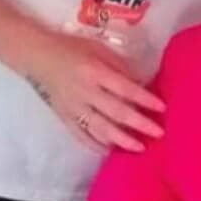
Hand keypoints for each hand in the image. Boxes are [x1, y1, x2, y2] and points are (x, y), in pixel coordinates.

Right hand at [21, 28, 164, 151]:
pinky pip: (82, 136)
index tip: (162, 107)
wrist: (38, 57)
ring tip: (139, 147)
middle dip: (139, 123)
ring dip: (121, 139)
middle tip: (158, 133)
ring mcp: (74, 108)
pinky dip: (96, 145)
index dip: (144, 99)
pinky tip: (110, 151)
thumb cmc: (73, 49)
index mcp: (94, 72)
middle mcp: (85, 92)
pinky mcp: (65, 118)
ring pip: (100, 128)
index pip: (124, 88)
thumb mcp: (98, 49)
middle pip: (116, 112)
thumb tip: (140, 85)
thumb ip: (119, 66)